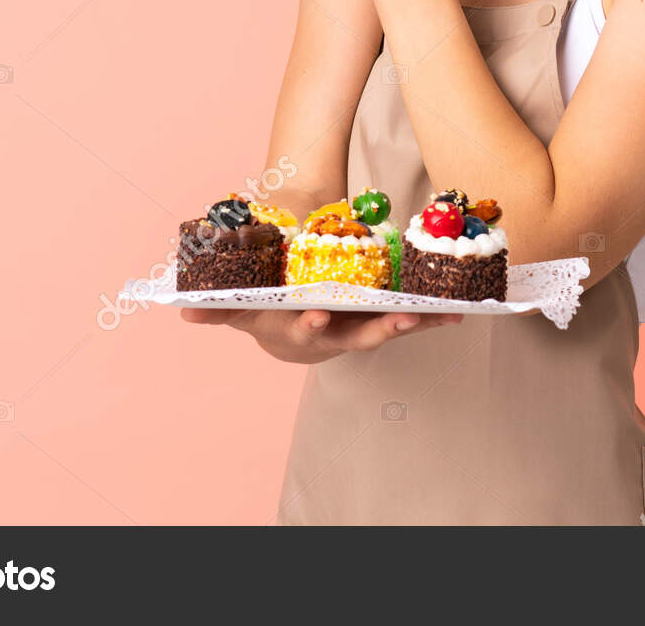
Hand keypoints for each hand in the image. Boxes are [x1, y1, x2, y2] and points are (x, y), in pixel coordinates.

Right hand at [180, 306, 462, 363]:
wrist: (290, 325)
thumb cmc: (265, 308)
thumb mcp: (240, 308)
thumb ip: (217, 310)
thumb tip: (184, 309)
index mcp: (298, 330)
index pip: (304, 330)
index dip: (310, 326)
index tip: (316, 317)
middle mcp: (333, 336)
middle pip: (358, 337)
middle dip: (380, 331)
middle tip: (402, 323)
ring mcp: (360, 330)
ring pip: (390, 329)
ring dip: (417, 325)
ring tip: (444, 315)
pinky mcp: (381, 321)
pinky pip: (409, 320)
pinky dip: (433, 318)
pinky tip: (460, 311)